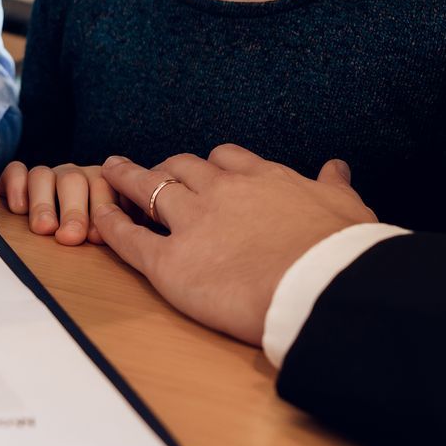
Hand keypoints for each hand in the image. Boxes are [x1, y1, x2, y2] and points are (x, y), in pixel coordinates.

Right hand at [0, 161, 114, 244]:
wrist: (55, 233)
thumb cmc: (92, 237)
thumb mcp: (109, 235)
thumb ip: (115, 231)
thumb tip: (113, 238)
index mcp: (104, 186)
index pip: (106, 186)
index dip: (101, 208)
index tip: (96, 237)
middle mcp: (77, 177)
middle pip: (74, 181)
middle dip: (73, 211)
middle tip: (71, 237)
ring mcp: (49, 176)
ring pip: (42, 176)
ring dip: (43, 204)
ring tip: (44, 229)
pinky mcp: (21, 178)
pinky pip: (16, 171)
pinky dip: (15, 186)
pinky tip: (18, 209)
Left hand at [93, 146, 378, 345]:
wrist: (320, 286)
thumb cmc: (340, 252)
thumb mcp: (346, 207)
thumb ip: (333, 185)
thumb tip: (337, 167)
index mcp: (262, 178)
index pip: (226, 159)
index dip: (211, 165)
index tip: (203, 170)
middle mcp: (222, 191)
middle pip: (182, 167)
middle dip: (166, 167)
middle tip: (153, 172)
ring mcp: (192, 224)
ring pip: (149, 190)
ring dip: (127, 179)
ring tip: (110, 172)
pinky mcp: (170, 263)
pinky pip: (130, 239)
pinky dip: (112, 225)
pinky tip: (100, 217)